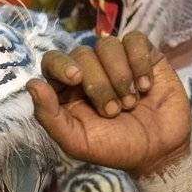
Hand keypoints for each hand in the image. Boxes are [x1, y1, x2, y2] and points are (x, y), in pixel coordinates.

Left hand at [27, 32, 191, 177]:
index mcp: (67, 90)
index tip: (75, 79)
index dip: (61, 65)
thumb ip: (50, 117)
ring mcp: (116, 61)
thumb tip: (32, 84)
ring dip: (120, 76)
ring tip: (131, 103)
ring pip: (107, 44)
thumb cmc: (115, 149)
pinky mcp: (143, 55)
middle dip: (99, 84)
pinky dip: (140, 62)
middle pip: (82, 54)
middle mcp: (89, 71)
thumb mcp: (78, 142)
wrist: (159, 152)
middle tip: (113, 111)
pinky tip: (146, 86)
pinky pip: (134, 40)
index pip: (52, 61)